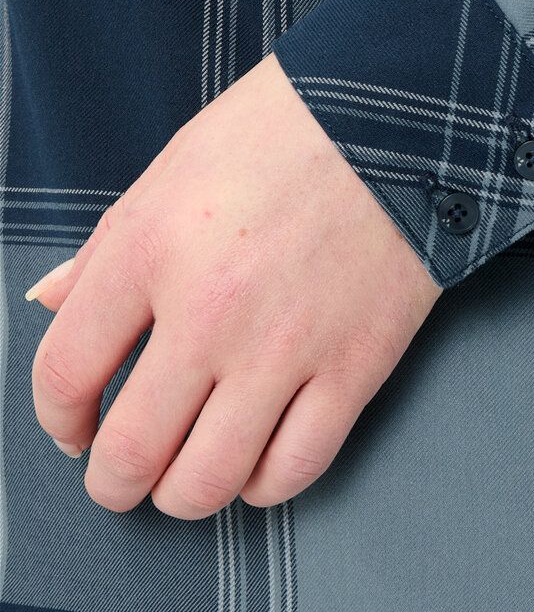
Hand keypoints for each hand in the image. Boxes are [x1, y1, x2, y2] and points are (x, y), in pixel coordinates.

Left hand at [26, 51, 441, 517]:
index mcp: (151, 249)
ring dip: (181, 495)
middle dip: (111, 483)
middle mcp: (210, 311)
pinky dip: (262, 485)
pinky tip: (255, 462)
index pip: (66, 371)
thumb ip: (107, 251)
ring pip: (207, 482)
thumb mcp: (171, 170)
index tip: (72, 427)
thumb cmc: (286, 130)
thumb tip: (55, 305)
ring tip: (184, 478)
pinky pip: (294, 469)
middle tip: (118, 477)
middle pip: (131, 451)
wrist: (401, 116)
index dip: (57, 418)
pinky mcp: (355, 368)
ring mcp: (286, 348)